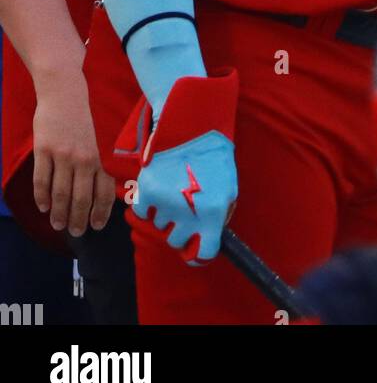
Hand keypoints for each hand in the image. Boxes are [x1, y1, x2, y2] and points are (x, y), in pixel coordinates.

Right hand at [32, 71, 114, 237]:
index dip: (100, 212)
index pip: (104, 191)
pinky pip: (42, 180)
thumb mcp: (95, 141)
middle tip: (75, 232)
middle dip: (78, 219)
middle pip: (81, 197)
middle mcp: (83, 158)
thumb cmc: (81, 120)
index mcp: (98, 156)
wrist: (64, 94)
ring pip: (60, 192)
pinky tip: (43, 206)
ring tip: (57, 224)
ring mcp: (62, 154)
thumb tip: (97, 193)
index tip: (96, 226)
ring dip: (59, 213)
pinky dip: (42, 197)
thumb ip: (96, 165)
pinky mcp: (44, 150)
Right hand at [134, 131, 236, 262]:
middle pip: (176, 241)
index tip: (193, 249)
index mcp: (211, 215)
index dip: (197, 254)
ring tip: (174, 192)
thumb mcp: (228, 189)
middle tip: (183, 213)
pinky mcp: (147, 192)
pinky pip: (142, 212)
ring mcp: (165, 205)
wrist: (193, 128)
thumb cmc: (215, 158)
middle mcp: (187, 215)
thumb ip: (220, 215)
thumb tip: (208, 235)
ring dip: (165, 215)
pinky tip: (158, 191)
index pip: (203, 254)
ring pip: (159, 226)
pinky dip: (148, 206)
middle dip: (180, 230)